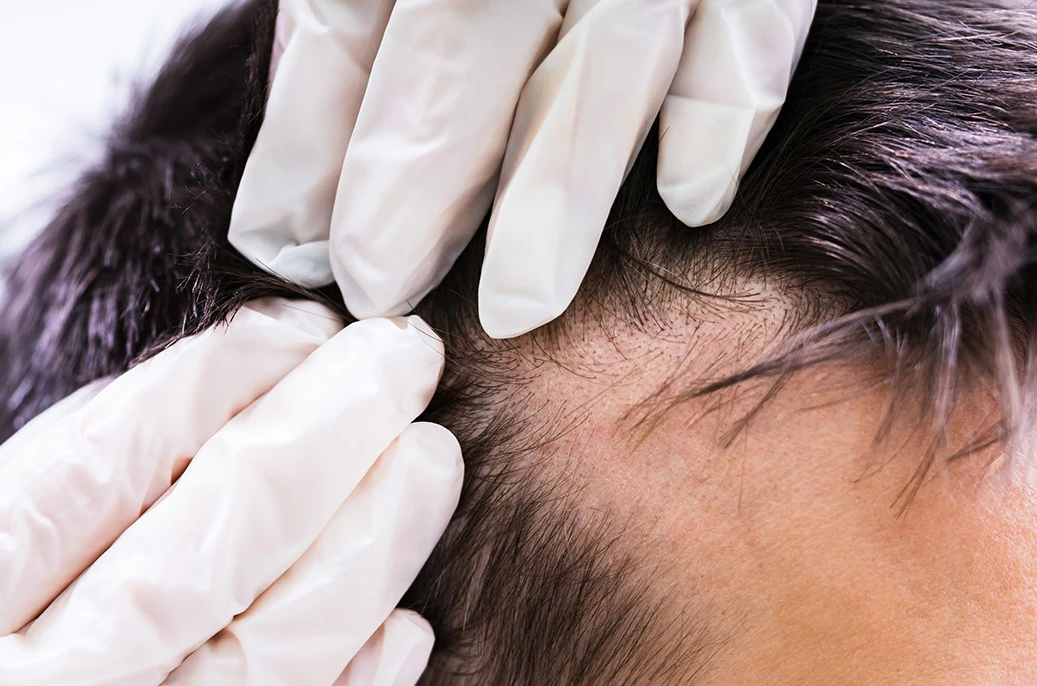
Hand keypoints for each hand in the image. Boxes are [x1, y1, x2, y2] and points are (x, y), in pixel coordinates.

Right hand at [0, 299, 461, 685]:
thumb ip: (30, 527)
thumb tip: (214, 402)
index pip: (89, 473)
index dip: (211, 384)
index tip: (296, 327)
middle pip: (198, 558)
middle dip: (322, 439)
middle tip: (400, 359)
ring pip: (257, 670)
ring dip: (365, 553)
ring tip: (427, 464)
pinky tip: (405, 627)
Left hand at [228, 0, 816, 337]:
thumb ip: (353, 14)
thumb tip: (298, 171)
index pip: (352, 8)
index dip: (312, 129)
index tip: (283, 239)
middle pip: (466, 31)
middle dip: (418, 176)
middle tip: (376, 287)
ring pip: (606, 56)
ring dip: (560, 189)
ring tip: (518, 305)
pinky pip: (753, 22)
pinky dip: (722, 109)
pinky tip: (692, 200)